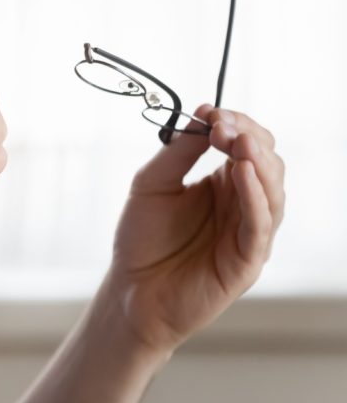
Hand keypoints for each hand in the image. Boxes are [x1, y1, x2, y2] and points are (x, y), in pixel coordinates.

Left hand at [109, 104, 285, 352]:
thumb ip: (178, 152)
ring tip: (240, 142)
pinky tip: (243, 173)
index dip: (233, 123)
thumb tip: (203, 116)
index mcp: (222, 184)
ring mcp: (248, 232)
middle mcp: (242, 204)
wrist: (130, 290)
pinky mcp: (247, 260)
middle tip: (221, 125)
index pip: (245, 144)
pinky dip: (256, 197)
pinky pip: (260, 225)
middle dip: (247, 137)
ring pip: (273, 191)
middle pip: (266, 162)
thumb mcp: (152, 183)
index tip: (209, 112)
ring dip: (258, 162)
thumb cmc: (142, 239)